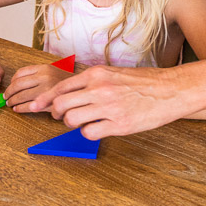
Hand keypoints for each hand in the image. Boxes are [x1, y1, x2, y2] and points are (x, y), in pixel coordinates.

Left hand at [4, 64, 71, 112]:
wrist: (82, 91)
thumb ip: (37, 73)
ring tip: (10, 104)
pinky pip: (28, 106)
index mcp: (44, 68)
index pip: (20, 73)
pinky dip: (20, 108)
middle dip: (9, 92)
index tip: (10, 86)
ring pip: (21, 96)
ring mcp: (46, 90)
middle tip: (6, 97)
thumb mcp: (52, 71)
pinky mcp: (48, 102)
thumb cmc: (66, 83)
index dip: (12, 81)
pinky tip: (17, 109)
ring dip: (13, 101)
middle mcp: (44, 77)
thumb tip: (16, 81)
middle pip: (18, 85)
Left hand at [29, 65, 189, 139]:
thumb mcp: (114, 73)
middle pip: (61, 104)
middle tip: (61, 117)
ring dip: (72, 124)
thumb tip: (71, 92)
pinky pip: (89, 132)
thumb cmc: (144, 82)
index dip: (45, 99)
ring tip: (83, 122)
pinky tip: (98, 129)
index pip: (60, 86)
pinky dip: (88, 133)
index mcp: (97, 74)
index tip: (34, 105)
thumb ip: (93, 81)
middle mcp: (99, 89)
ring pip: (71, 119)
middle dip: (56, 113)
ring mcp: (108, 107)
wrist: (170, 90)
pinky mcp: (118, 124)